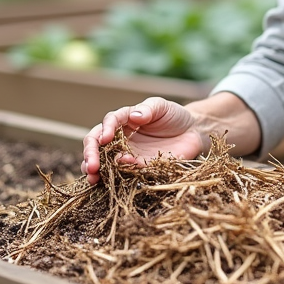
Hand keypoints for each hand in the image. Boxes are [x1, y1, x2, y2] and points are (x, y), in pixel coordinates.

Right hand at [81, 97, 203, 183]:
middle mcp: (121, 137)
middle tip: (91, 165)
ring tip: (92, 177)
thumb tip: (135, 115)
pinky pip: (125, 172)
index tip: (105, 139)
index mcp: (124, 119)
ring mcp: (128, 153)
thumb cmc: (174, 115)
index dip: (104, 130)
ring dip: (96, 170)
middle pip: (97, 144)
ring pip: (105, 162)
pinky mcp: (138, 167)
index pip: (108, 123)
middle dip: (91, 154)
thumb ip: (149, 109)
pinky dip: (118, 175)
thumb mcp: (162, 106)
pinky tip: (118, 177)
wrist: (192, 132)